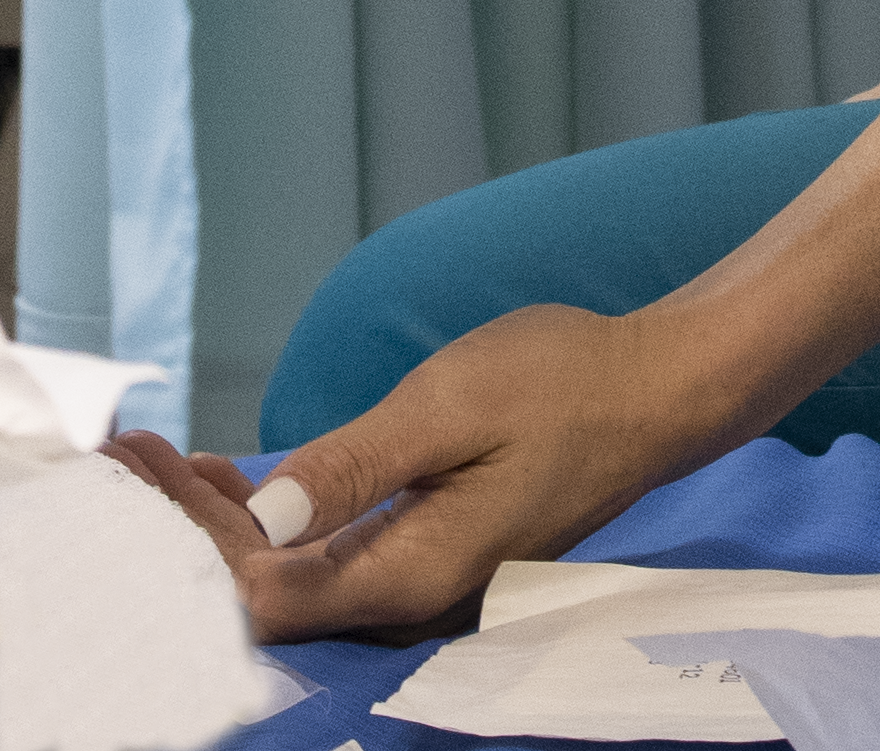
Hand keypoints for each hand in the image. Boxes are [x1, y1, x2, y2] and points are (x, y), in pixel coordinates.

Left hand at [115, 304, 765, 642]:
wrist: (653, 389)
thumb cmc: (561, 384)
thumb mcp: (450, 406)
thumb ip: (353, 468)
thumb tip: (259, 523)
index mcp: (416, 571)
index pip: (264, 591)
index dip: (185, 542)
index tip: (134, 469)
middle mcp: (418, 595)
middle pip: (274, 592)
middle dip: (189, 529)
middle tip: (127, 457)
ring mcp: (434, 577)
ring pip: (302, 574)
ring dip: (228, 525)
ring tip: (165, 469)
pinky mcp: (443, 548)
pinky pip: (338, 551)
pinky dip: (281, 518)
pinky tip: (246, 483)